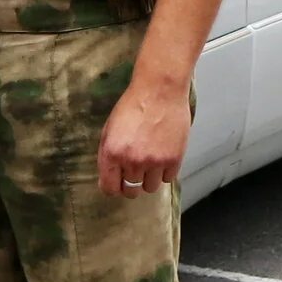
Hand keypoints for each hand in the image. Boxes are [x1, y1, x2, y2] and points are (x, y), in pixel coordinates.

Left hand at [96, 77, 190, 199]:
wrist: (160, 90)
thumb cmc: (133, 105)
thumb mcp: (110, 129)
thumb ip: (108, 155)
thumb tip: (110, 176)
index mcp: (112, 154)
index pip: (109, 188)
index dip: (113, 187)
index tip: (118, 182)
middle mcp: (132, 162)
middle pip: (131, 191)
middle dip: (131, 184)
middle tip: (135, 171)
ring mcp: (154, 162)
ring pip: (150, 188)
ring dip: (149, 178)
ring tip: (151, 161)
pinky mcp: (173, 160)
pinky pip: (168, 179)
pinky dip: (165, 171)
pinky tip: (163, 155)